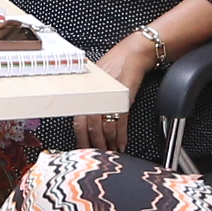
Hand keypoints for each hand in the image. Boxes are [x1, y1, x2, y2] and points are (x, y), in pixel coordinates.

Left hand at [80, 34, 157, 150]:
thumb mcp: (96, 80)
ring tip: (111, 152)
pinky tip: (121, 144)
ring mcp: (109, 99)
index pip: (79, 122)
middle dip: (95, 145)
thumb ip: (89, 98)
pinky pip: (120, 123)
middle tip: (97, 156)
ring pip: (105, 128)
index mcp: (86, 94)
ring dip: (108, 143)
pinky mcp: (123, 101)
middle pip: (91, 128)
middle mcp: (95, 97)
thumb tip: (84, 116)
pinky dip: (121, 136)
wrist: (133, 54)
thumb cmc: (115, 64)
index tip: (83, 150)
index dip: (81, 139)